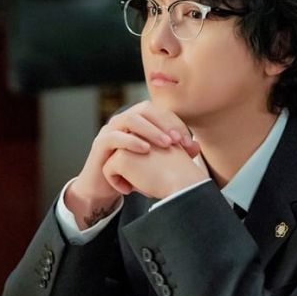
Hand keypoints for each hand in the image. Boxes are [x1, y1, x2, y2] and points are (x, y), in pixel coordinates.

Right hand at [66, 101, 200, 225]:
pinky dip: (131, 142)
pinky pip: (114, 137)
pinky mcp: (100, 144)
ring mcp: (110, 130)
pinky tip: (145, 151)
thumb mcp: (156, 161)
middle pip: (145, 109)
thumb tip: (197, 147)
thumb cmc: (133, 171)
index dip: (176, 124)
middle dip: (164, 123)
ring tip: (165, 145)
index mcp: (139, 120)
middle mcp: (124, 120)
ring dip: (150, 130)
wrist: (106, 186)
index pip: (160, 112)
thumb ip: (174, 152)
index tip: (189, 143)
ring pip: (130, 119)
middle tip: (178, 141)